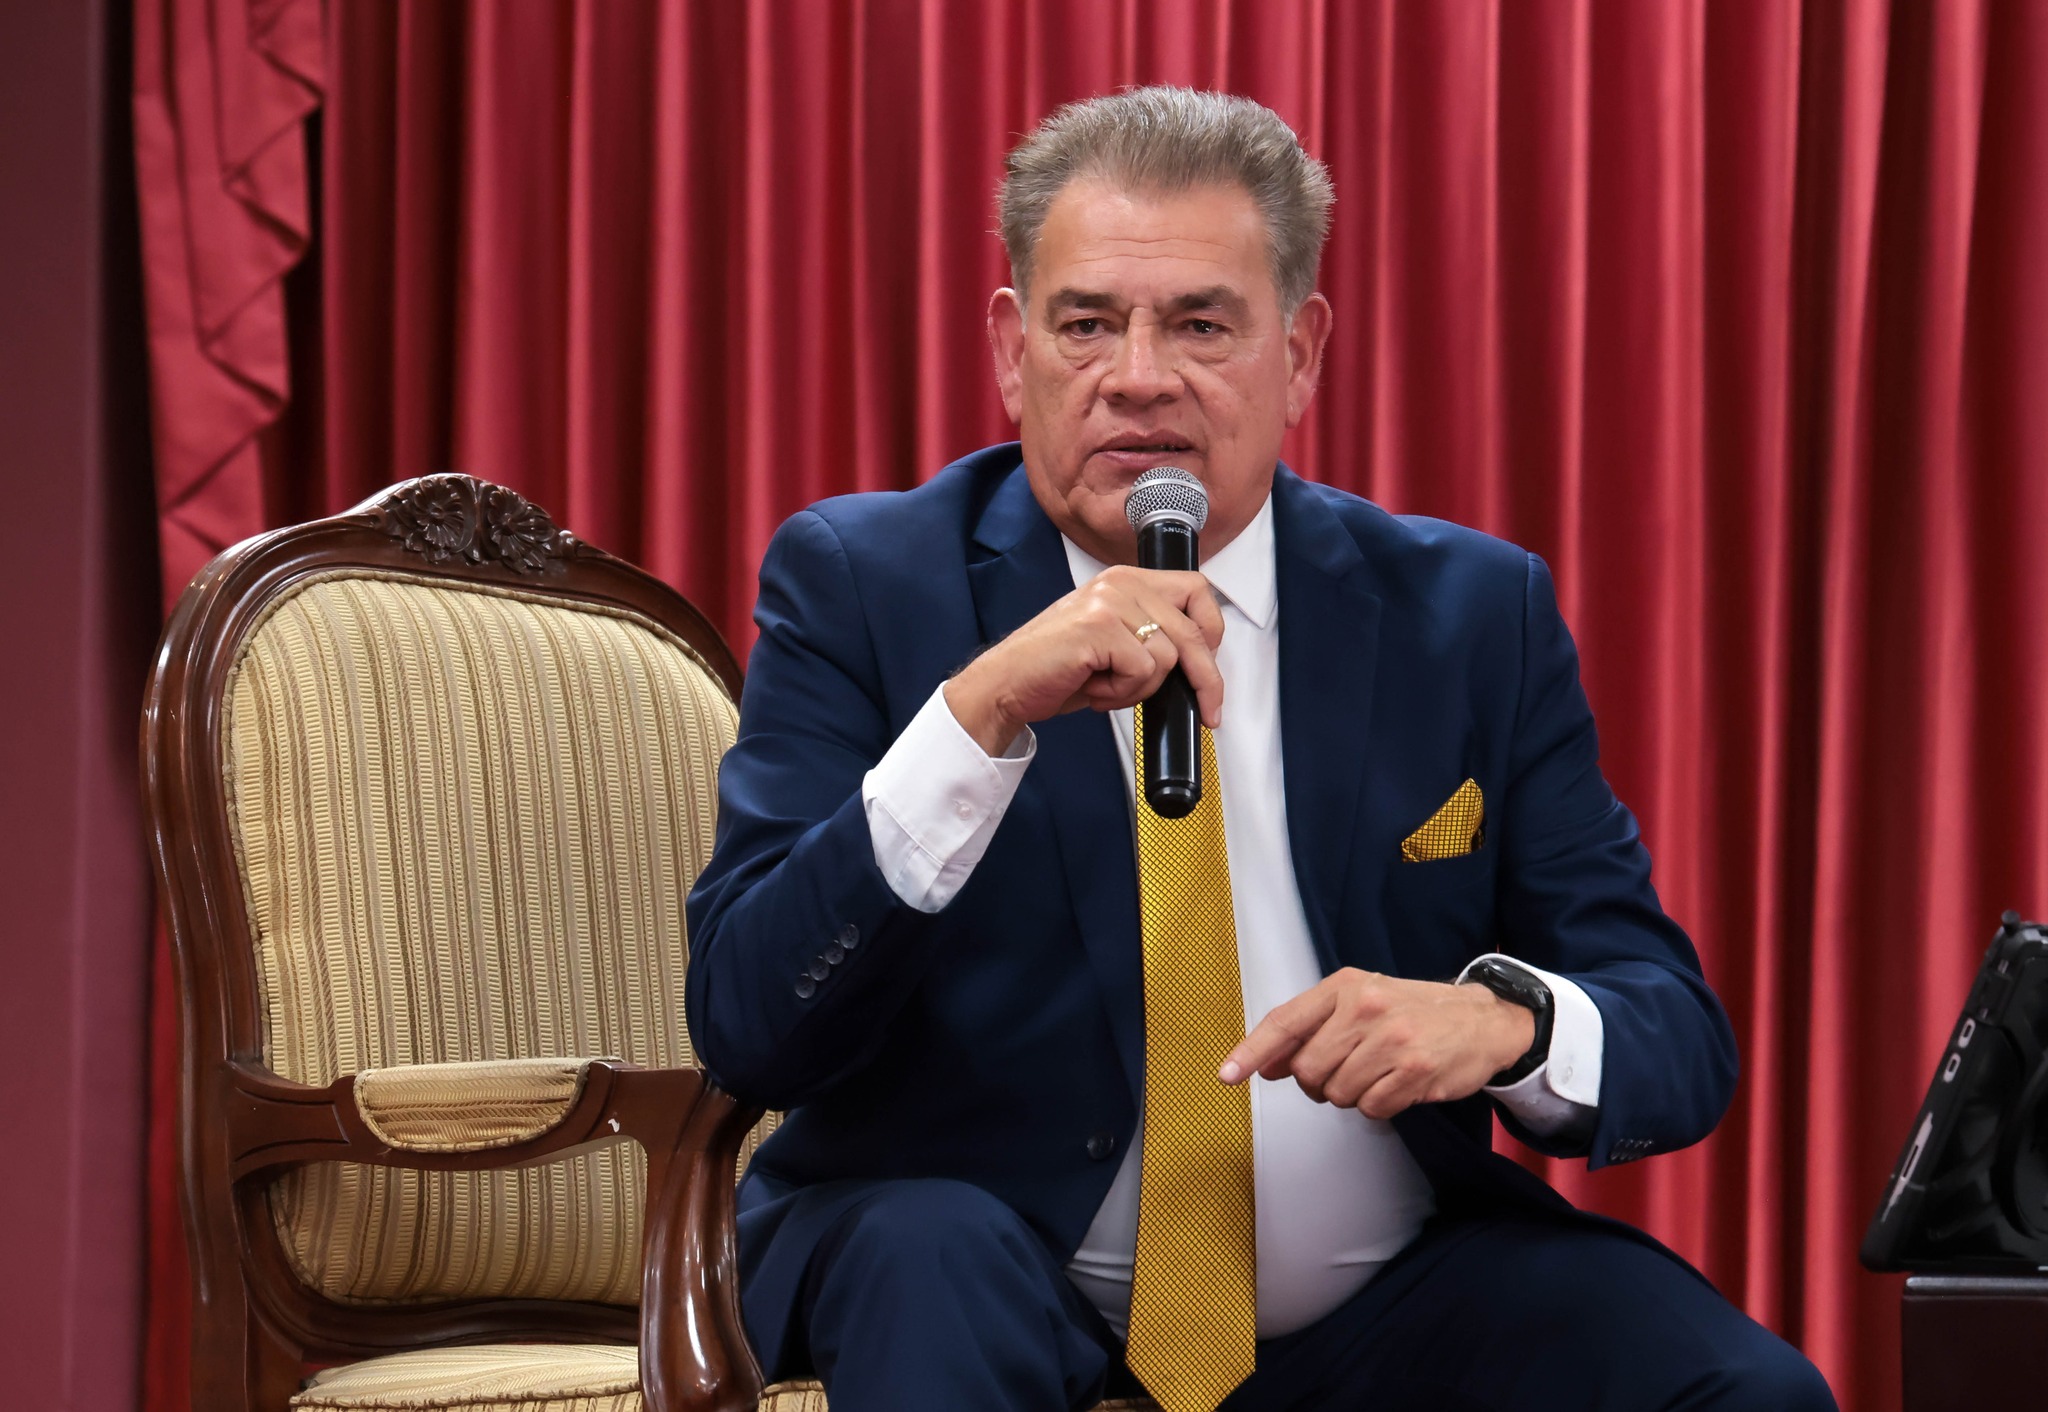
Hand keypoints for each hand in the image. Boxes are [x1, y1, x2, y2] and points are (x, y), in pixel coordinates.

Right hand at [944, 565, 1225, 755]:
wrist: (1006, 686)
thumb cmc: (1056, 669)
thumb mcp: (1114, 644)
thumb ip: (1152, 637)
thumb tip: (1200, 662)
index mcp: (1126, 579)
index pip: (1196, 590)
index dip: (1212, 631)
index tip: (1211, 667)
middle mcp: (1120, 582)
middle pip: (1193, 629)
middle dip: (1205, 678)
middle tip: (1208, 711)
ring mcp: (1108, 602)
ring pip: (1169, 656)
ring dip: (1141, 687)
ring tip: (1105, 686)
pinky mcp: (1098, 627)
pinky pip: (1143, 670)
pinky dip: (1122, 693)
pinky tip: (1093, 688)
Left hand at [1219, 968, 1535, 1119]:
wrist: (1482, 1019)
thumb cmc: (1412, 1012)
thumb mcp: (1359, 1003)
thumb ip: (1311, 1030)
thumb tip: (1264, 1066)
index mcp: (1344, 986)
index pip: (1285, 1021)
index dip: (1252, 1051)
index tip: (1228, 1075)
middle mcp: (1364, 1007)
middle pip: (1308, 1071)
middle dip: (1320, 1083)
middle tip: (1347, 1070)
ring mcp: (1391, 1039)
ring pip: (1338, 1094)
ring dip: (1353, 1095)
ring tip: (1379, 1073)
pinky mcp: (1415, 1070)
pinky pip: (1371, 1108)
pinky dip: (1379, 1105)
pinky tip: (1398, 1084)